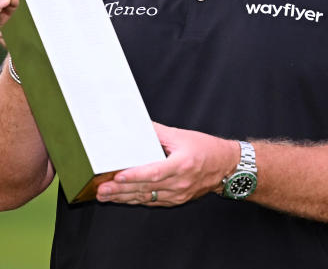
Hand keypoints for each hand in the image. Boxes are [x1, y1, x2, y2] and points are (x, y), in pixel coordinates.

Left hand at [95, 122, 238, 206]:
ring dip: (124, 198)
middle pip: (146, 188)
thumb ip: (158, 132)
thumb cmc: (206, 148)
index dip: (135, 175)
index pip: (155, 172)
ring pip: (147, 197)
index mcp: (182, 164)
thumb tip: (137, 126)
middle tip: (101, 189)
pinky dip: (136, 199)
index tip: (117, 176)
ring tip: (104, 196)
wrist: (226, 166)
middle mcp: (180, 182)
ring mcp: (178, 194)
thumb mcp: (182, 136)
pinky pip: (153, 201)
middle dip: (121, 190)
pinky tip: (122, 198)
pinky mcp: (177, 200)